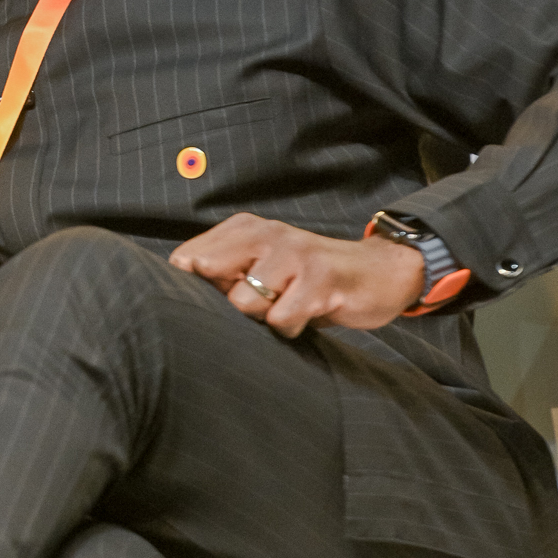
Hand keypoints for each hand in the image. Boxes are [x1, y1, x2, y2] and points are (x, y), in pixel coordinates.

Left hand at [169, 213, 424, 337]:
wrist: (378, 272)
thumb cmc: (309, 276)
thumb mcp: (264, 265)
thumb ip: (226, 273)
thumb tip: (179, 293)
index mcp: (244, 229)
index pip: (189, 257)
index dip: (193, 287)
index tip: (212, 299)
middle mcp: (265, 234)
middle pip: (209, 275)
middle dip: (225, 301)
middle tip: (257, 304)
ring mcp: (293, 255)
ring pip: (245, 301)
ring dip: (263, 317)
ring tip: (286, 308)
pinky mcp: (319, 280)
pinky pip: (282, 319)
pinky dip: (290, 328)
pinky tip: (308, 316)